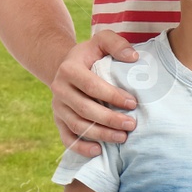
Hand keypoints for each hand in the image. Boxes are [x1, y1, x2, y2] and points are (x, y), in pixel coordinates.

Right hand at [52, 31, 138, 155]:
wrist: (67, 65)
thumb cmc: (92, 53)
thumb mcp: (102, 40)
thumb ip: (117, 43)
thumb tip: (133, 57)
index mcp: (69, 69)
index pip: (91, 86)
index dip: (112, 96)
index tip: (133, 103)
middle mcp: (59, 89)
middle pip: (84, 109)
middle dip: (109, 119)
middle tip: (131, 125)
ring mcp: (57, 106)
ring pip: (77, 125)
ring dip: (99, 134)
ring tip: (122, 138)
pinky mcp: (58, 119)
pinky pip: (66, 136)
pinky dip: (80, 147)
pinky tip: (98, 151)